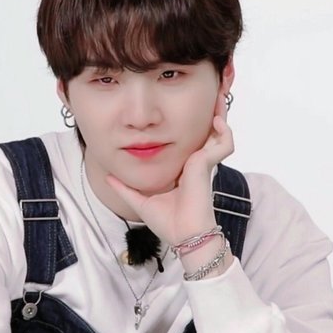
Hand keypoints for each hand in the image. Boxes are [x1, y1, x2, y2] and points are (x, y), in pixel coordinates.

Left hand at [105, 102, 233, 245]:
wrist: (183, 236)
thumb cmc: (169, 223)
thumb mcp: (141, 201)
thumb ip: (125, 189)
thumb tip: (107, 178)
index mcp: (183, 169)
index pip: (189, 141)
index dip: (191, 126)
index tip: (181, 111)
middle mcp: (195, 163)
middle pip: (206, 132)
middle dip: (209, 113)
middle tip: (207, 95)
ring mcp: (202, 162)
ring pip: (220, 132)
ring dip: (220, 114)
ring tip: (217, 97)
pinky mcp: (205, 163)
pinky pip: (224, 143)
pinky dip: (224, 131)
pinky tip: (215, 120)